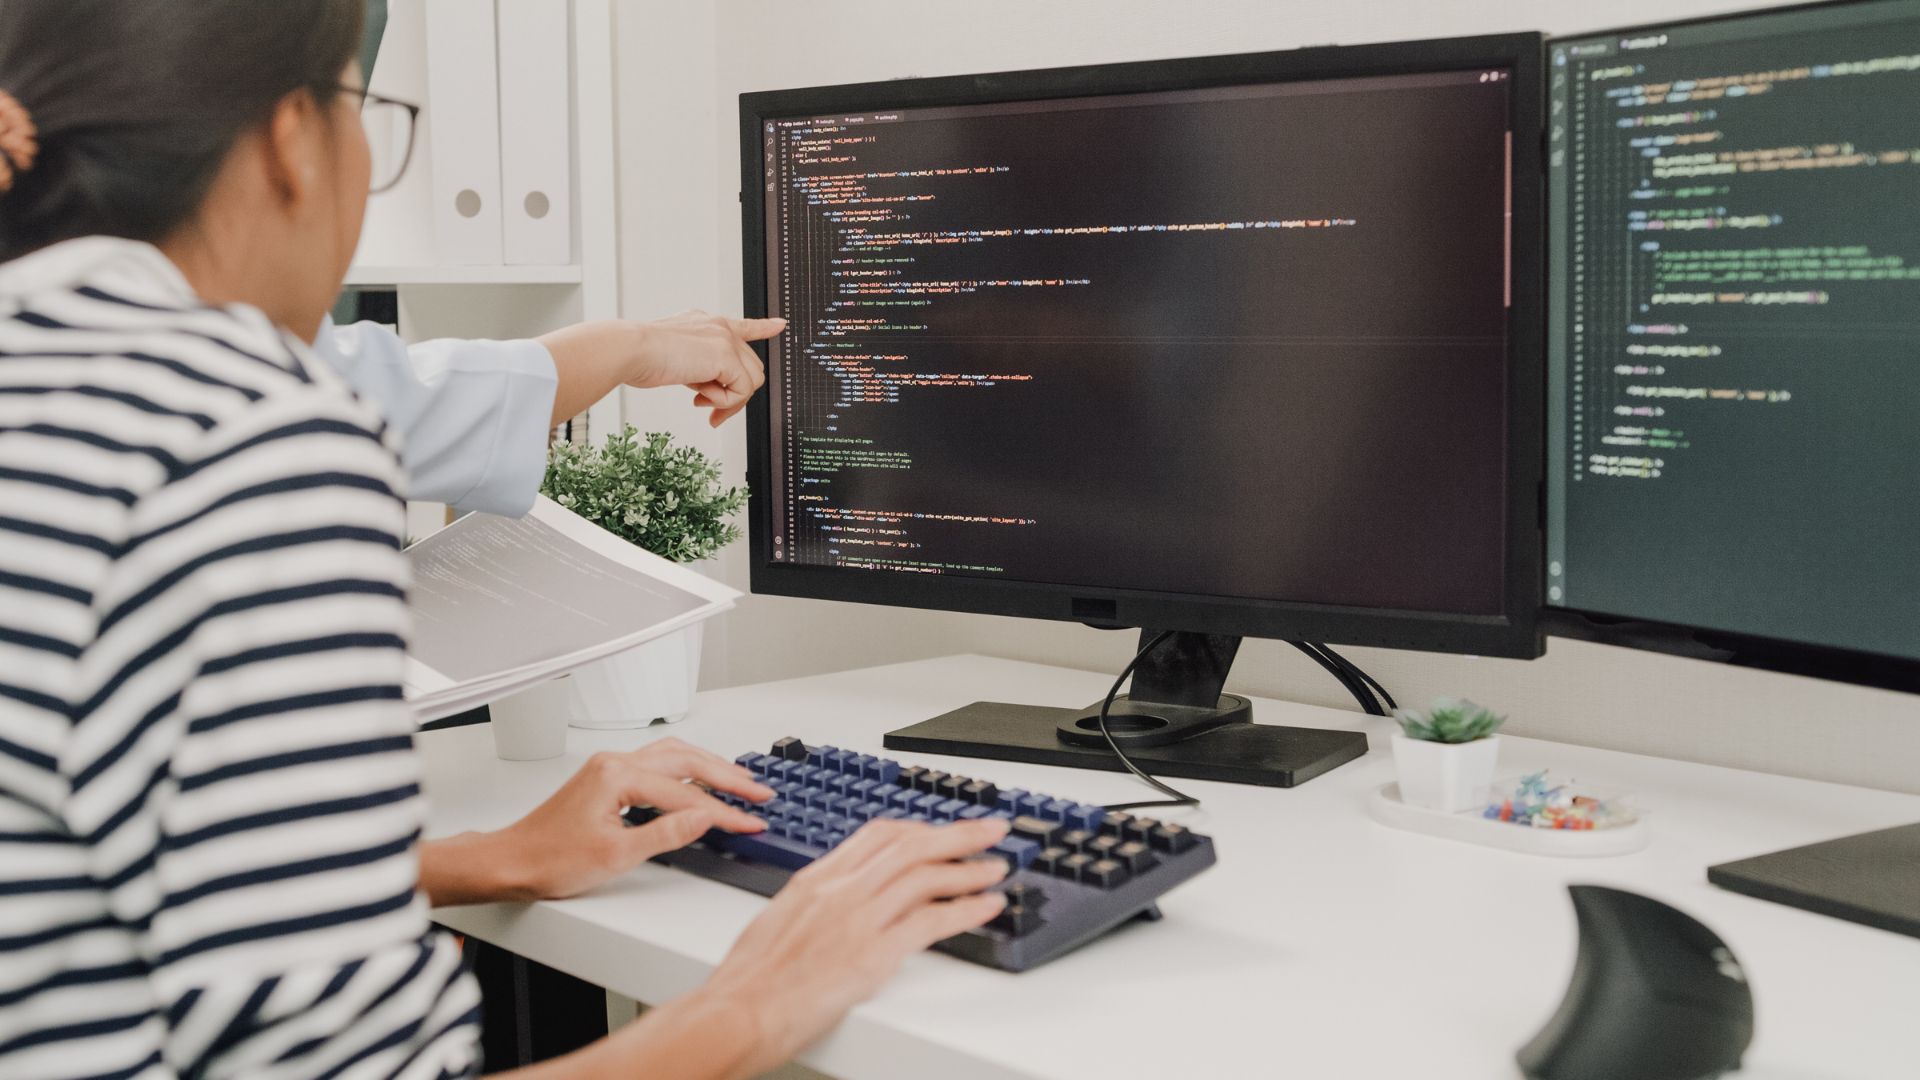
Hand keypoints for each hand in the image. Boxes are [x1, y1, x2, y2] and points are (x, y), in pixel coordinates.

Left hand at [490, 739, 773, 900]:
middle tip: (760, 792)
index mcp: (617, 776)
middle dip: (727, 776)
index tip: (751, 821)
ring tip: (739, 781)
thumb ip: (667, 833)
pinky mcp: (607, 778)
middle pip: (685, 761)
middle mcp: (615, 762)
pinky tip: (699, 780)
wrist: (511, 862)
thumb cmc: (550, 860)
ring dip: (709, 766)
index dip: (724, 811)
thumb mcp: (616, 855)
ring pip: (672, 756)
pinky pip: (657, 764)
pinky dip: (686, 770)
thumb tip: (706, 816)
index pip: (686, 793)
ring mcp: (610, 767)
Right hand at [632, 310, 779, 426]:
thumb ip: (700, 370)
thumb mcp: (676, 361)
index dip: (763, 327)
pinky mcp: (727, 355)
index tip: (779, 325)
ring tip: (701, 401)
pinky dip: (723, 402)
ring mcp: (725, 339)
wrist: (632, 350)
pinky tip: (698, 397)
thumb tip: (713, 391)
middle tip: (711, 412)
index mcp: (705, 323)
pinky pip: (741, 390)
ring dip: (728, 401)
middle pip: (750, 367)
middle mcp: (718, 327)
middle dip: (734, 396)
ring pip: (751, 381)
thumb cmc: (641, 358)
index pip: (742, 326)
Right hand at [698, 817, 1010, 1073]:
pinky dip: (966, 910)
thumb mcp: (778, 921)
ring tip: (998, 867)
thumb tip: (833, 902)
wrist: (734, 1013)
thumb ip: (812, 904)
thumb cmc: (748, 980)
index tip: (942, 828)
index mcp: (815, 880)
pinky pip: (930, 922)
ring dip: (970, 869)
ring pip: (926, 877)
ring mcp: (856, 920)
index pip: (877, 835)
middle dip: (958, 834)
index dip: (919, 827)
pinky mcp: (871, 956)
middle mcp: (839, 891)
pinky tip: (987, 906)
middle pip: (911, 845)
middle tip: (990, 829)